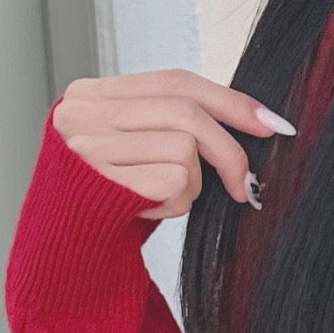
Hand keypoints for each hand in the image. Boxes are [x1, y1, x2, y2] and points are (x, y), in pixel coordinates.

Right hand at [50, 68, 297, 219]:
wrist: (63, 251)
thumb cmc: (109, 201)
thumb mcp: (134, 151)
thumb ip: (169, 126)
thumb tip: (254, 123)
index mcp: (94, 95)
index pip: (176, 81)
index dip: (229, 100)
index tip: (270, 122)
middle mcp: (85, 112)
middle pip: (186, 112)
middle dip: (229, 150)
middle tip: (245, 185)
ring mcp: (89, 144)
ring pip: (184, 148)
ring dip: (191, 185)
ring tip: (163, 199)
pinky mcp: (102, 180)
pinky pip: (174, 182)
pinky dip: (177, 203)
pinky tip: (150, 211)